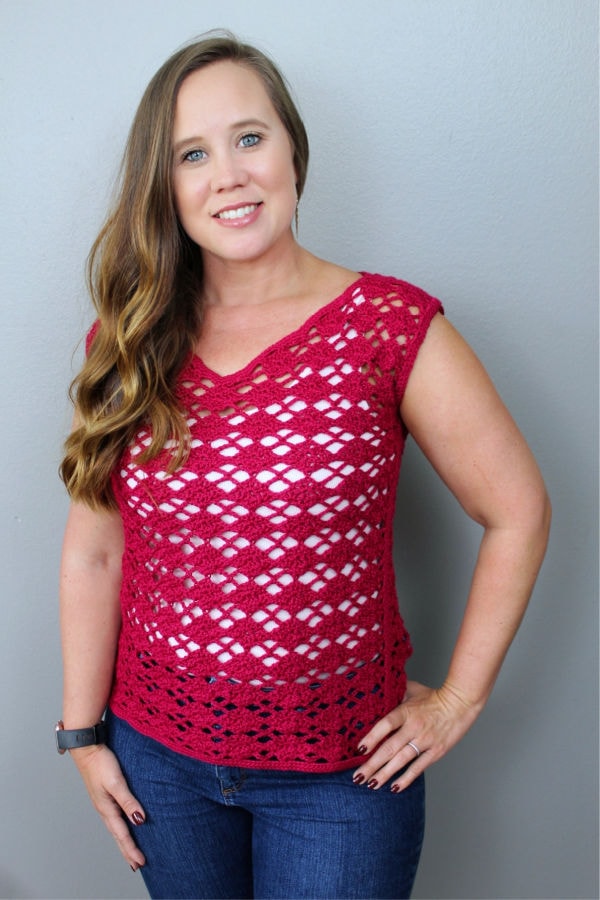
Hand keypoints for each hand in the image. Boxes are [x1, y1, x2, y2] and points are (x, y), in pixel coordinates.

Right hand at [70, 744, 145, 869]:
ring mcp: (103, 802)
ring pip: (115, 827)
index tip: (140, 863)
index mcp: (106, 808)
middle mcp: (104, 808)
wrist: (87, 748)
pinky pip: (114, 817)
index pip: (122, 834)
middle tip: (136, 865)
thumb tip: (139, 820)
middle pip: (117, 835)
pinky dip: (121, 827)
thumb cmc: (101, 763)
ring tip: (130, 851)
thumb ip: (128, 801)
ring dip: (124, 841)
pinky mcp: (105, 795)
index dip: (131, 849)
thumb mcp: (117, 782)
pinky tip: (125, 824)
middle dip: (127, 850)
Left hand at [353, 680, 480, 791]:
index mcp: (406, 711)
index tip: (359, 750)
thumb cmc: (434, 696)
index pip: (385, 725)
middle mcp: (414, 727)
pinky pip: (419, 767)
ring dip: (385, 774)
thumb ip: (395, 693)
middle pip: (390, 748)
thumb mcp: (412, 689)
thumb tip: (377, 693)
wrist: (460, 702)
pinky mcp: (436, 751)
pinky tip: (395, 787)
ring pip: (402, 760)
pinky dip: (407, 778)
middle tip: (358, 777)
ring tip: (372, 784)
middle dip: (372, 764)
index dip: (372, 738)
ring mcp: (426, 740)